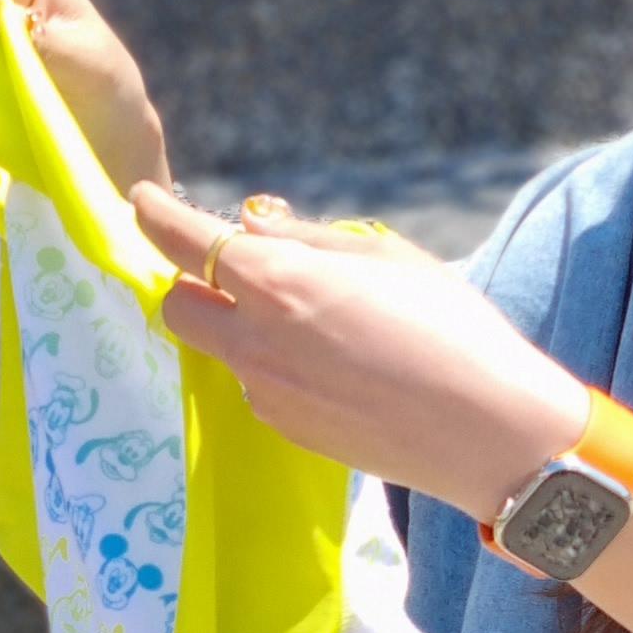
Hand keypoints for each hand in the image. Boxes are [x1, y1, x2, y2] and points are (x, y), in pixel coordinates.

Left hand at [136, 189, 587, 517]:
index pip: (186, 242)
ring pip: (219, 349)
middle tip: (230, 270)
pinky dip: (272, 366)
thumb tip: (251, 223)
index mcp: (279, 283)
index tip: (143, 200)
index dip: (157, 215)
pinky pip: (257, 386)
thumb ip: (307, 238)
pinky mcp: (287, 430)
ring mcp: (267, 393)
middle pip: (178, 306)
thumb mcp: (387, 258)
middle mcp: (256, 341)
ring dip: (238, 327)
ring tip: (311, 323)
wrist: (489, 432)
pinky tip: (333, 367)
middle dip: (189, 283)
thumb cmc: (452, 328)